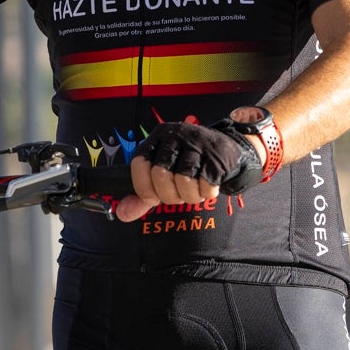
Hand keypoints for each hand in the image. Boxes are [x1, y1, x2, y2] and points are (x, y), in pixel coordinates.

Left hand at [115, 122, 262, 222]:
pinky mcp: (217, 156)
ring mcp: (198, 143)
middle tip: (177, 194)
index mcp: (157, 138)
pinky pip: (206, 185)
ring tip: (193, 190)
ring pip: (184, 180)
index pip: (139, 164)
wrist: (227, 149)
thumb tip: (122, 213)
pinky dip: (206, 193)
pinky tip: (207, 186)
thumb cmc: (188, 164)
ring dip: (189, 196)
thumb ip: (142, 195)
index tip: (153, 197)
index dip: (143, 187)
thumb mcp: (162, 174)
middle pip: (160, 175)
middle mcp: (175, 136)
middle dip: (169, 195)